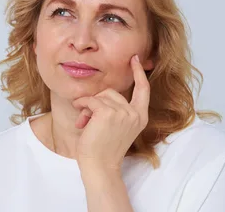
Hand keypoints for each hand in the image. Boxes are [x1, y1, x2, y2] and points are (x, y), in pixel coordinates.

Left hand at [71, 54, 149, 173]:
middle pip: (111, 92)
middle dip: (96, 103)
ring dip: (88, 107)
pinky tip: (81, 121)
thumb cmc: (104, 149)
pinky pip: (90, 100)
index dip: (139, 73)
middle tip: (88, 118)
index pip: (143, 89)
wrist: (100, 167)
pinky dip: (82, 107)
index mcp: (140, 117)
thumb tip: (102, 95)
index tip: (135, 59)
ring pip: (99, 96)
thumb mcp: (117, 126)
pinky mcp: (107, 112)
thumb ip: (117, 110)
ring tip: (85, 123)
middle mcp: (135, 113)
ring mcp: (123, 112)